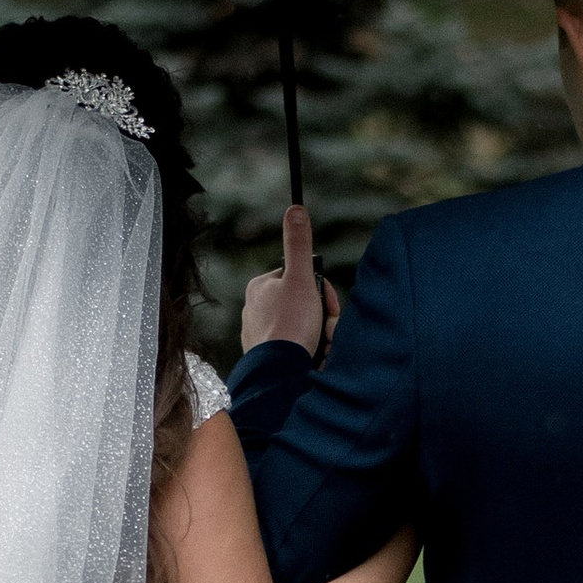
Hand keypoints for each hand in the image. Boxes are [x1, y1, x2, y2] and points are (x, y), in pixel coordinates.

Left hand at [242, 206, 337, 358]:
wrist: (280, 372)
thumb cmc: (290, 325)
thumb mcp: (300, 279)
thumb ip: (299, 245)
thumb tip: (296, 209)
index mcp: (260, 286)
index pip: (300, 278)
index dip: (321, 291)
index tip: (328, 305)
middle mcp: (254, 309)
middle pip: (302, 303)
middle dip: (322, 317)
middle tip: (327, 330)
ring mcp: (258, 334)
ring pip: (301, 327)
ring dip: (319, 335)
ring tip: (320, 346)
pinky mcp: (265, 357)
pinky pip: (293, 349)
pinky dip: (307, 352)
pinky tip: (310, 358)